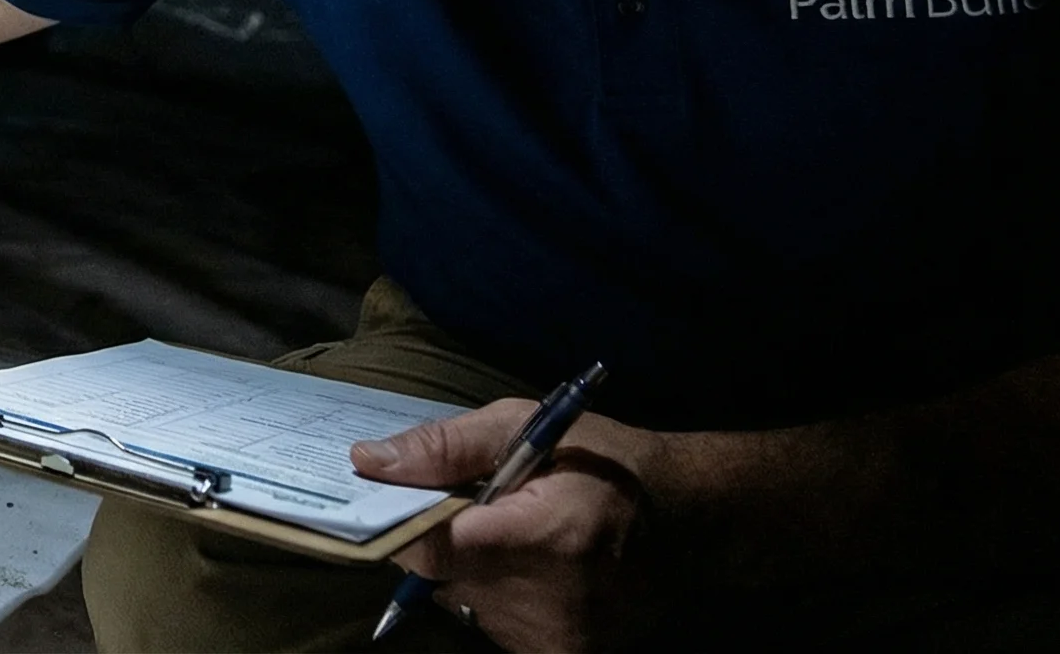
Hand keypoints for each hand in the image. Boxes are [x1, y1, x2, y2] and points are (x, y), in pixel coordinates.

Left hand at [355, 400, 670, 652]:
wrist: (691, 522)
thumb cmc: (606, 462)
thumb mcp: (526, 427)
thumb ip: (444, 447)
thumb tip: (368, 462)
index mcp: (546, 537)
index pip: (431, 549)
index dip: (402, 523)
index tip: (394, 499)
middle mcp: (552, 601)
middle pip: (441, 576)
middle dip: (442, 538)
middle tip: (478, 505)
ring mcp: (558, 638)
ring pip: (462, 601)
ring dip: (470, 566)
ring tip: (514, 533)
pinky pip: (491, 621)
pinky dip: (495, 592)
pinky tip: (532, 565)